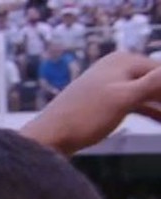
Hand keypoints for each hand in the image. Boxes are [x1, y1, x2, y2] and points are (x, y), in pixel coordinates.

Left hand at [20, 51, 160, 155]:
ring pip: (148, 94)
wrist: (48, 138)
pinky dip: (151, 112)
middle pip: (157, 82)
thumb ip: (154, 82)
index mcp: (123, 60)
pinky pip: (136, 104)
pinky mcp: (105, 102)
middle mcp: (116, 67)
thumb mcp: (124, 98)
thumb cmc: (84, 117)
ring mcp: (110, 84)